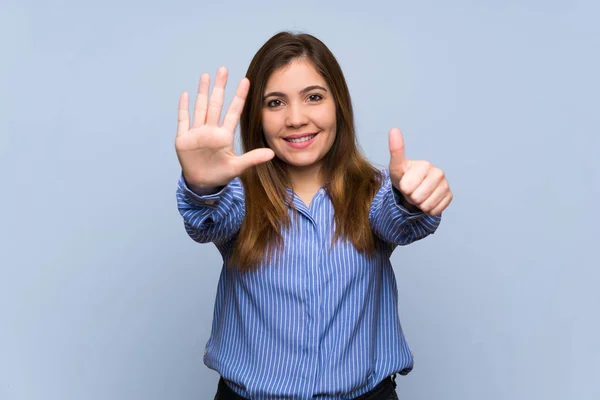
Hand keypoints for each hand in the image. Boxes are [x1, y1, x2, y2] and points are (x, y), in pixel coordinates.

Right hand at [175, 67, 274, 188]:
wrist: (202, 184)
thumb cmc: (220, 174)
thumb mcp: (238, 167)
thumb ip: (253, 158)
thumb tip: (272, 154)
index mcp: (224, 135)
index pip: (233, 112)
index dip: (239, 97)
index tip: (246, 81)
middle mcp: (211, 130)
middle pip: (215, 104)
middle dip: (220, 87)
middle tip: (223, 69)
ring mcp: (197, 133)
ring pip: (200, 108)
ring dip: (202, 92)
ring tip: (206, 75)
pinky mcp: (184, 139)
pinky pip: (184, 120)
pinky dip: (184, 108)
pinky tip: (186, 94)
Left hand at [388, 128, 452, 215]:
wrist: (413, 189)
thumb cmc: (403, 177)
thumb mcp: (396, 167)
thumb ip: (396, 151)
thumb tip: (394, 129)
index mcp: (425, 165)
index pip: (408, 187)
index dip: (403, 188)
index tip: (405, 183)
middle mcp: (438, 173)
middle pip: (418, 197)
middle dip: (411, 197)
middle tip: (412, 190)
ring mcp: (446, 184)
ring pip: (427, 205)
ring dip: (419, 204)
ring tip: (418, 195)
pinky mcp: (449, 196)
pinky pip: (435, 210)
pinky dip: (428, 209)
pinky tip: (427, 200)